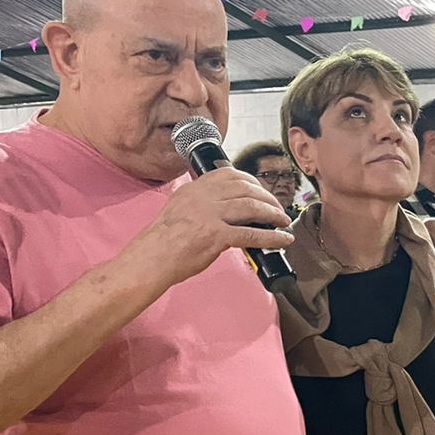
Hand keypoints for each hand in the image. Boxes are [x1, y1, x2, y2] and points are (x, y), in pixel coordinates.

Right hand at [125, 167, 291, 287]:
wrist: (150, 259)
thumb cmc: (163, 241)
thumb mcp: (179, 210)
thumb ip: (201, 204)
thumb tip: (226, 209)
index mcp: (193, 189)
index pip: (229, 174)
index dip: (251, 181)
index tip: (262, 191)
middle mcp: (202, 197)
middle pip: (245, 188)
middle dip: (267, 198)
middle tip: (278, 208)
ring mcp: (209, 215)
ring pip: (251, 207)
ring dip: (273, 214)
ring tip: (283, 221)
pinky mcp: (215, 236)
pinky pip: (252, 234)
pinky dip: (272, 237)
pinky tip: (283, 240)